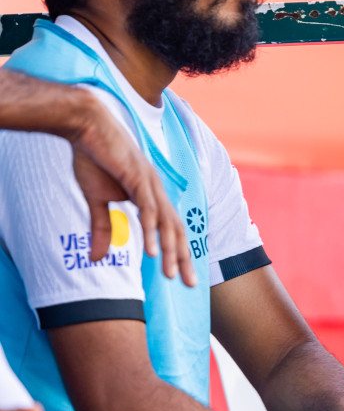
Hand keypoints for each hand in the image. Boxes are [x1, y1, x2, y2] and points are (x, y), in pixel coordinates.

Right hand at [68, 98, 194, 286]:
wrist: (86, 126)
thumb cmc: (93, 159)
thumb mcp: (96, 200)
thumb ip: (102, 228)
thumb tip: (98, 258)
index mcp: (151, 196)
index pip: (170, 229)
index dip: (178, 252)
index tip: (182, 275)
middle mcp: (157, 192)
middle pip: (176, 230)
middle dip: (183, 257)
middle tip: (189, 283)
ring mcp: (150, 184)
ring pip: (166, 223)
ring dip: (170, 250)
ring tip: (171, 274)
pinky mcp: (137, 177)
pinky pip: (147, 209)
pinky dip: (152, 230)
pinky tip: (153, 251)